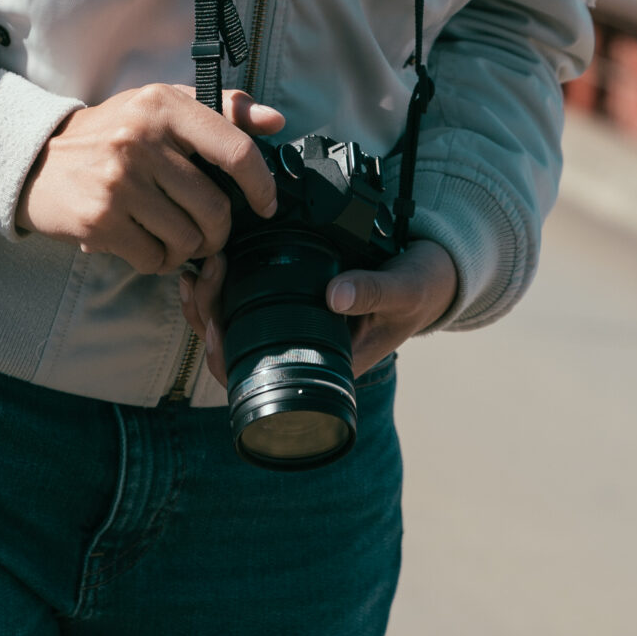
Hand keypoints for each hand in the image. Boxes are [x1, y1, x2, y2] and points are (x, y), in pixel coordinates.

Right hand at [17, 82, 285, 273]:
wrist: (38, 159)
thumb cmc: (113, 133)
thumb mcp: (161, 107)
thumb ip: (221, 110)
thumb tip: (276, 121)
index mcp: (164, 105)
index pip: (234, 149)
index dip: (261, 184)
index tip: (265, 205)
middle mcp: (141, 138)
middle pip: (215, 208)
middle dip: (218, 231)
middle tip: (205, 230)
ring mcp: (119, 180)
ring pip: (187, 239)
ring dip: (186, 249)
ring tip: (168, 235)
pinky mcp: (99, 218)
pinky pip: (154, 259)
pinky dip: (156, 261)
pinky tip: (143, 244)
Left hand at [181, 226, 458, 385]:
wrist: (432, 272)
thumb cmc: (419, 289)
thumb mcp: (404, 290)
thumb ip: (375, 292)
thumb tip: (336, 295)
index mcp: (323, 363)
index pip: (257, 374)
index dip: (223, 350)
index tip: (215, 313)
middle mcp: (301, 349)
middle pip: (231, 348)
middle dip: (207, 313)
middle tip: (207, 272)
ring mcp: (293, 324)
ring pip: (231, 323)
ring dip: (208, 298)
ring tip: (204, 265)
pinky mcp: (292, 295)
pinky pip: (244, 299)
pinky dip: (222, 283)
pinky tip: (213, 261)